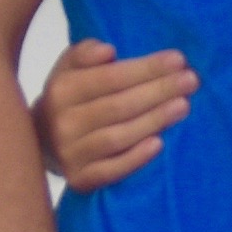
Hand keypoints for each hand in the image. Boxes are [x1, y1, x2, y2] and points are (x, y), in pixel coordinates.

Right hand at [36, 39, 194, 193]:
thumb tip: (108, 52)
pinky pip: (110, 171)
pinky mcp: (79, 179)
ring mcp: (69, 154)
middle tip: (191, 81)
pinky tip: (159, 144)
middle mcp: (63, 123)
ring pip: (117, 137)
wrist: (40, 141)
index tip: (179, 59)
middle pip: (119, 106)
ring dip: (154, 121)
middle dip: (159, 91)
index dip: (147, 68)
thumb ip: (85, 52)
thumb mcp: (69, 67)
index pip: (111, 77)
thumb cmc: (68, 97)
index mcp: (61, 90)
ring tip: (183, 106)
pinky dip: (135, 159)